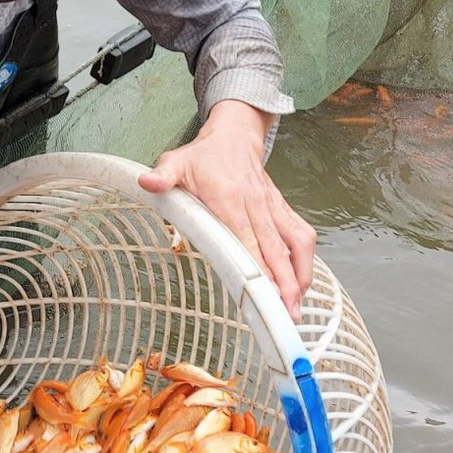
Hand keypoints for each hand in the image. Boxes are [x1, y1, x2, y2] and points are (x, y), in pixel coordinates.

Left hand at [140, 99, 317, 316]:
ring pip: (297, 243)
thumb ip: (163, 176)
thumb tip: (147, 182)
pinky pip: (301, 236)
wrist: (234, 136)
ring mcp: (273, 208)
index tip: (265, 293)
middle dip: (284, 284)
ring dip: (300, 276)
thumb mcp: (176, 162)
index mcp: (230, 198)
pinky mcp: (282, 210)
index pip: (248, 238)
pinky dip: (305, 262)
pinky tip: (301, 285)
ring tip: (296, 307)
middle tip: (287, 316)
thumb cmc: (203, 156)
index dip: (259, 267)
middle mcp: (257, 204)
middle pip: (277, 249)